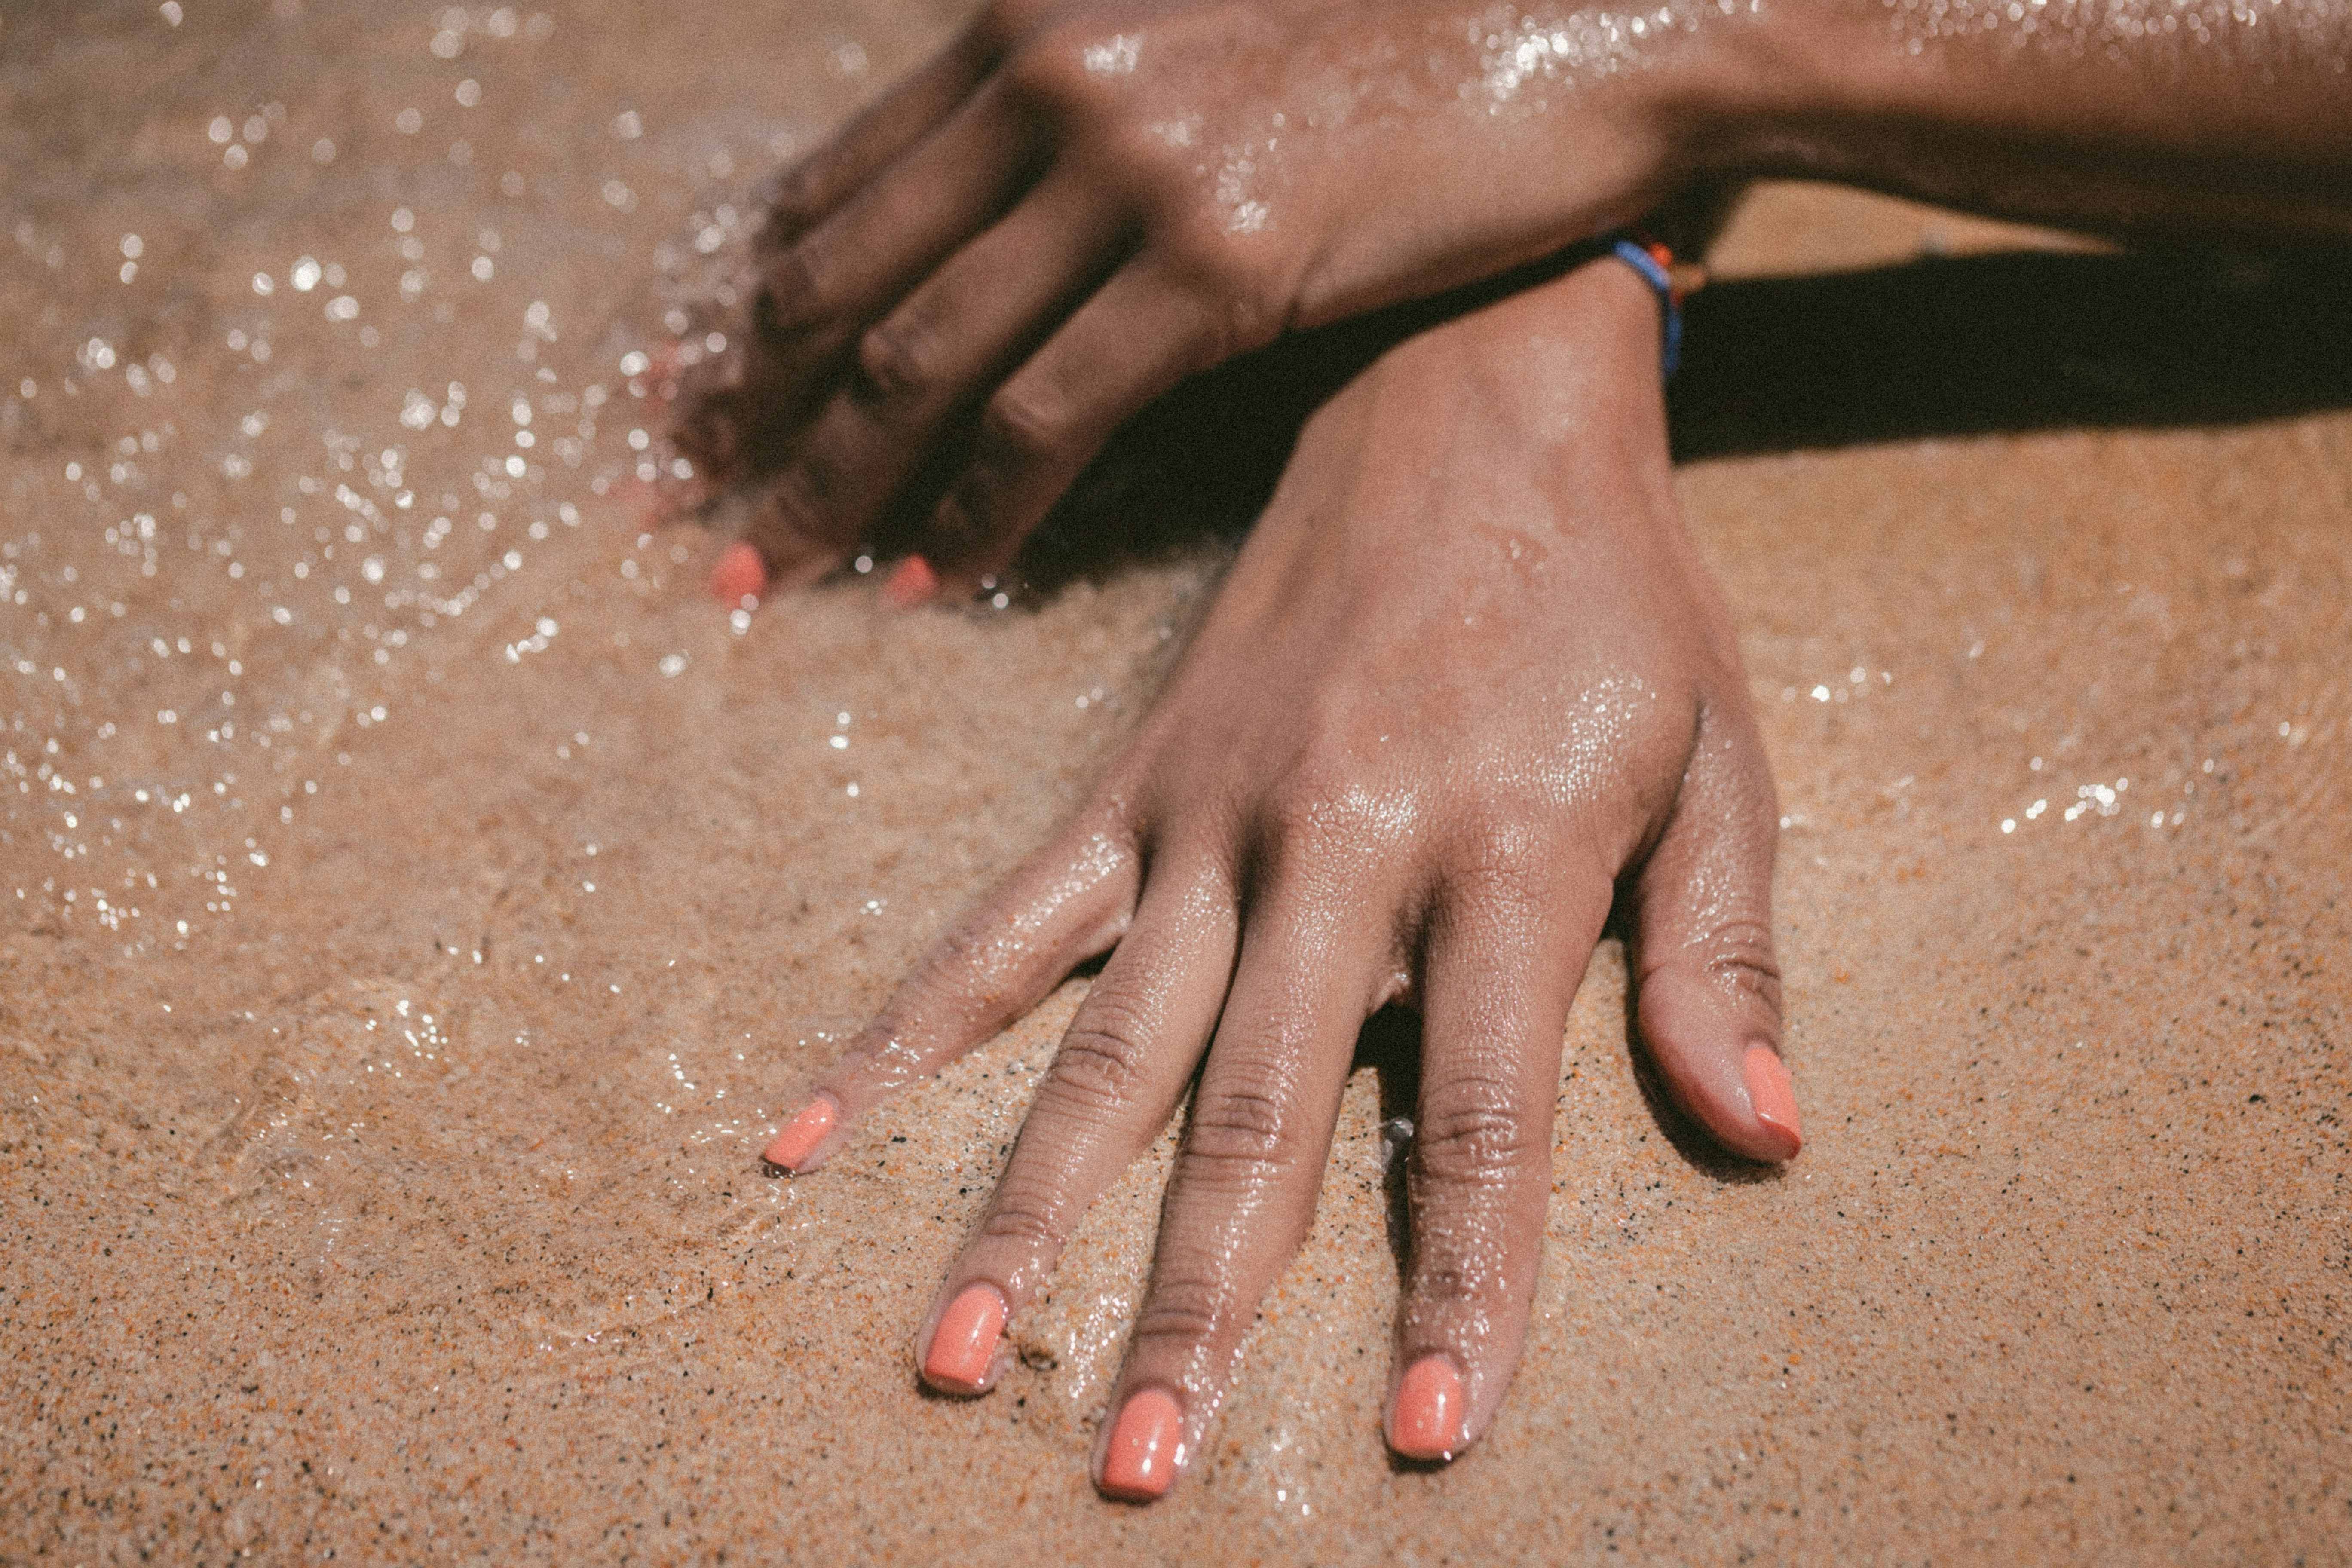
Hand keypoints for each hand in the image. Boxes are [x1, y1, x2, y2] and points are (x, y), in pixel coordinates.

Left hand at [672, 0, 1732, 601]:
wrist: (1583, 2)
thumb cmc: (1401, 26)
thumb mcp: (1203, 34)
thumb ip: (1084, 103)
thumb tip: (1003, 211)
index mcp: (1031, 20)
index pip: (838, 183)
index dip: (753, 308)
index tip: (703, 397)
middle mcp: (1052, 79)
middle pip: (841, 275)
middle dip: (750, 408)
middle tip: (690, 502)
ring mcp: (1131, 170)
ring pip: (918, 356)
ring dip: (831, 481)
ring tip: (770, 571)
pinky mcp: (1218, 263)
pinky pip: (1047, 413)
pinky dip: (974, 504)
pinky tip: (932, 572)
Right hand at [757, 257, 1798, 1496]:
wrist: (1467, 389)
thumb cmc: (1614, 590)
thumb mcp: (1720, 752)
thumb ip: (1719, 948)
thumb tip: (1767, 1133)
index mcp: (1503, 850)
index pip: (1483, 1114)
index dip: (1462, 1282)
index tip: (1433, 1430)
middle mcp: (1336, 843)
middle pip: (1258, 1109)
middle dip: (1201, 1302)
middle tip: (1139, 1463)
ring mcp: (1210, 811)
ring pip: (1108, 1043)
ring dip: (1027, 1208)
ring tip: (954, 1355)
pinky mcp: (1136, 780)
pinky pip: (1005, 923)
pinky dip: (907, 1027)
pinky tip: (812, 1129)